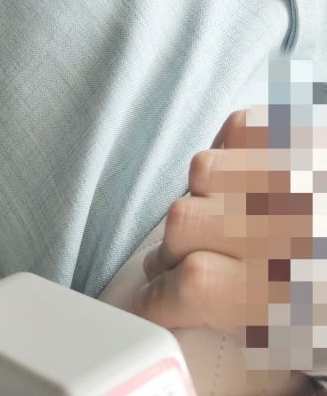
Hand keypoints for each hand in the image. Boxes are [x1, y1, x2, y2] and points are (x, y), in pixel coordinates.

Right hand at [133, 108, 312, 344]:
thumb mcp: (307, 335)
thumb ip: (248, 324)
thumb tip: (190, 315)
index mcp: (293, 288)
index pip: (191, 283)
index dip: (157, 297)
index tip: (152, 303)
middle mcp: (288, 221)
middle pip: (183, 222)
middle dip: (174, 247)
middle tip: (181, 261)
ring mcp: (296, 168)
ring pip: (201, 170)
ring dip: (202, 196)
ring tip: (222, 213)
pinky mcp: (304, 133)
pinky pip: (239, 125)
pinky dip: (234, 147)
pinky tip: (247, 174)